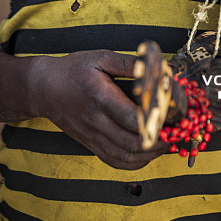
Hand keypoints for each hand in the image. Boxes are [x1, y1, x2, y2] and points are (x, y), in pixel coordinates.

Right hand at [31, 50, 166, 169]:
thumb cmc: (73, 70)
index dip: (157, 121)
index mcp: (101, 98)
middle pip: (134, 143)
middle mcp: (97, 122)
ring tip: (166, 140)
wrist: (44, 88)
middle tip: (176, 129)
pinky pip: (116, 162)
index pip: (133, 119)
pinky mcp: (91, 145)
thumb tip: (153, 66)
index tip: (173, 114)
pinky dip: (136, 162)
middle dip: (161, 140)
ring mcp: (94, 137)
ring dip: (151, 154)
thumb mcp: (100, 58)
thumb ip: (128, 63)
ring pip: (127, 157)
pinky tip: (148, 152)